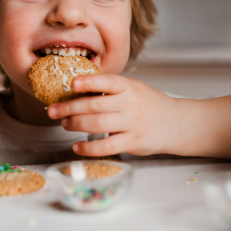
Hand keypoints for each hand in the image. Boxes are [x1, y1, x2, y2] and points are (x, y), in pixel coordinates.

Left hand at [47, 74, 178, 156]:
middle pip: (94, 105)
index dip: (89, 82)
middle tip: (52, 110)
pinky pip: (106, 146)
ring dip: (75, 124)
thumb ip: (111, 90)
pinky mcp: (133, 142)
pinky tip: (77, 146)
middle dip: (69, 108)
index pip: (108, 82)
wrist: (178, 123)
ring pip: (97, 124)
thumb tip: (77, 90)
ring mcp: (132, 124)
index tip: (72, 83)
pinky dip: (88, 148)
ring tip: (64, 124)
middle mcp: (130, 104)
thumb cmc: (149, 104)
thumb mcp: (134, 89)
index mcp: (129, 87)